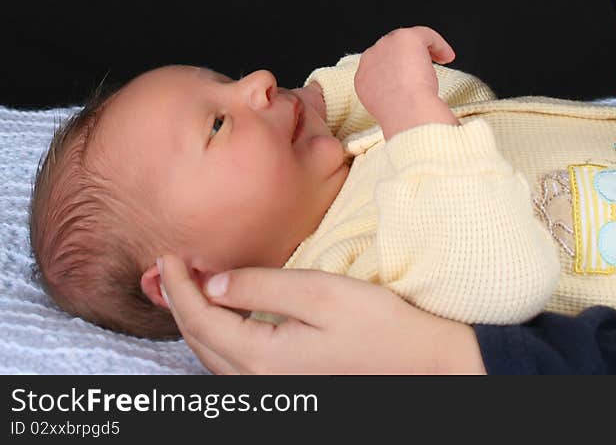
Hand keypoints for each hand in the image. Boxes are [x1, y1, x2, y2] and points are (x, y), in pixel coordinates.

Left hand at [158, 255, 485, 374]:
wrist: (422, 365)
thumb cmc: (379, 324)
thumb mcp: (321, 293)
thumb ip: (264, 286)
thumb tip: (214, 282)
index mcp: (262, 357)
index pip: (201, 319)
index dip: (179, 286)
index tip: (166, 254)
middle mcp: (259, 382)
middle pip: (199, 342)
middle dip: (177, 304)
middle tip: (164, 267)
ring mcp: (273, 389)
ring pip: (212, 357)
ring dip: (193, 321)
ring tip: (183, 287)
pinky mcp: (288, 385)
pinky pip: (232, 364)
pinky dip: (215, 336)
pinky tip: (222, 314)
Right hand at [354, 26, 458, 138]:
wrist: (406, 110)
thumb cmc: (402, 116)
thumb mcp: (387, 108)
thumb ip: (390, 96)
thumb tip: (406, 93)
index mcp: (363, 78)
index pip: (380, 66)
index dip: (398, 70)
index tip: (412, 79)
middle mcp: (371, 57)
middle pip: (392, 50)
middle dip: (409, 58)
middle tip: (425, 70)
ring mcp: (387, 44)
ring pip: (408, 41)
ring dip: (424, 51)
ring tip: (440, 62)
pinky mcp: (406, 37)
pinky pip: (425, 34)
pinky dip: (439, 44)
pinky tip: (447, 56)